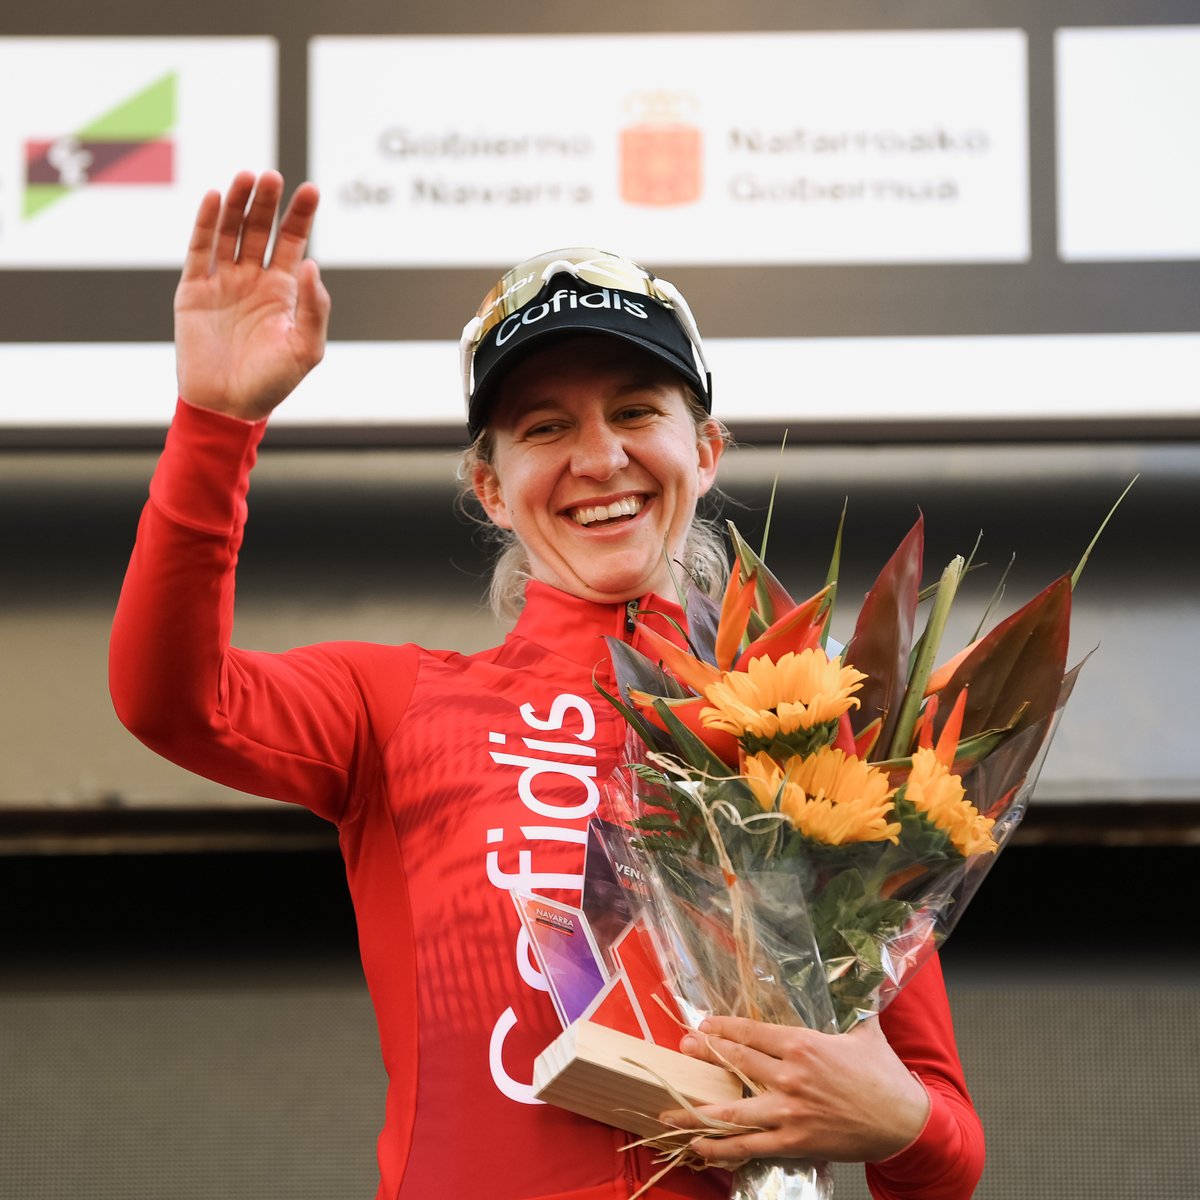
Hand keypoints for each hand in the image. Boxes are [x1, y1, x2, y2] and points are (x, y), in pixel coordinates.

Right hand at [174, 170, 330, 419]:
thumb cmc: (272, 383)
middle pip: (260, 228)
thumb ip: (314, 308)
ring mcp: (223, 282)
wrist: (228, 407)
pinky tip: (214, 198)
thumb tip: (313, 264)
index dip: (300, 215)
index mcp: (284, 291)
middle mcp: (253, 280)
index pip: (293, 242)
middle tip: (273, 176)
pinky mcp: (194, 290)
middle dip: (267, 202)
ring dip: (238, 203)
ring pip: (229, 231)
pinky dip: (205, 222)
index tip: (310, 189)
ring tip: (247, 177)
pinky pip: (199, 249)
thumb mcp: (306, 349)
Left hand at [662, 1015, 929, 1164]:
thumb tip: (856, 970)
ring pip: (733, 1110)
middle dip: (703, 1055)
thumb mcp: (865, 1030)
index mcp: (802, 1045)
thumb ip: (850, 1004)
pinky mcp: (795, 1143)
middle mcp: (790, 1076)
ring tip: (669, 1106)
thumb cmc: (885, 1077)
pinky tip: (699, 1145)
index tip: (703, 1025)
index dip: (722, 1028)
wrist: (906, 1124)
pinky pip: (751, 1146)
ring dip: (698, 1108)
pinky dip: (722, 1147)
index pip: (750, 1031)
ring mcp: (790, 1112)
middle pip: (735, 1062)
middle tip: (682, 1050)